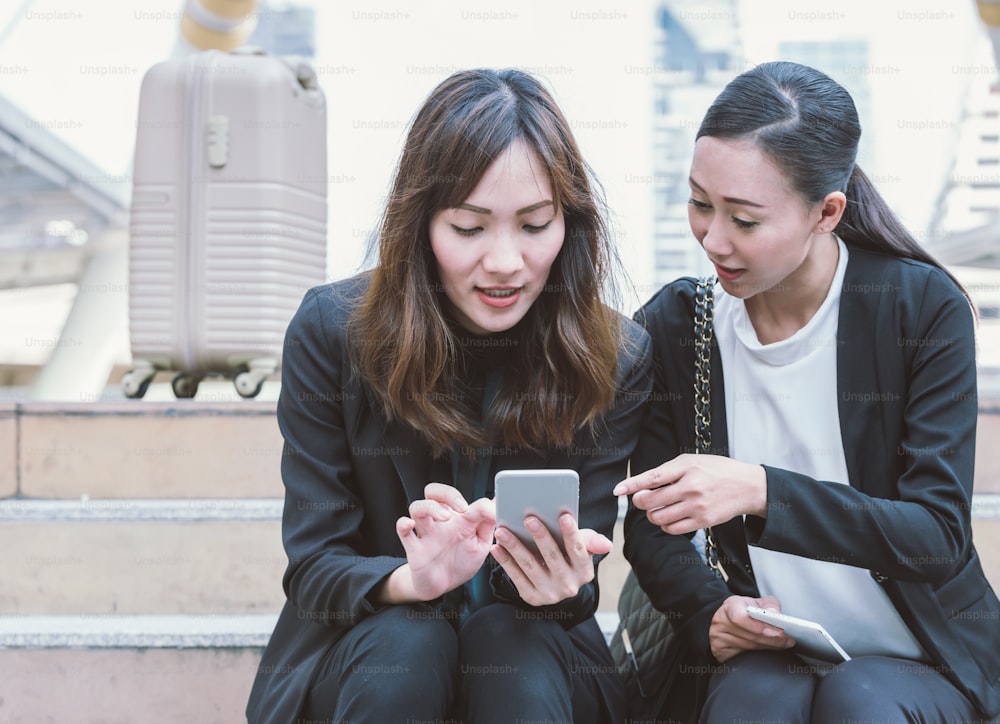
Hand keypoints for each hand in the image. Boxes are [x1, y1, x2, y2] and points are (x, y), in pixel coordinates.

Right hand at [387, 483, 495, 602]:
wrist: (441, 587)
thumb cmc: (461, 562)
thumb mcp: (481, 544)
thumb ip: (489, 525)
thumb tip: (501, 503)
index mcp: (459, 519)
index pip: (467, 500)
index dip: (483, 504)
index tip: (494, 514)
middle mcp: (440, 522)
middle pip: (434, 491)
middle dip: (448, 494)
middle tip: (461, 508)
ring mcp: (426, 533)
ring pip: (417, 506)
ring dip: (430, 507)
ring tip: (444, 517)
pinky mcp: (414, 548)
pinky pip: (402, 531)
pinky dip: (403, 524)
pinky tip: (409, 525)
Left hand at [491, 512, 611, 606]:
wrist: (556, 584)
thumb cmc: (568, 557)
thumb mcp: (582, 549)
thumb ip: (590, 541)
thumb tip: (607, 544)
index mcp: (584, 572)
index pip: (579, 550)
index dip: (571, 533)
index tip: (564, 515)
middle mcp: (569, 586)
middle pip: (553, 557)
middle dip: (541, 536)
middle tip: (529, 518)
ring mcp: (549, 594)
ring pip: (530, 565)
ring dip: (515, 546)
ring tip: (503, 530)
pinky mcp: (531, 598)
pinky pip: (515, 576)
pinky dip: (505, 561)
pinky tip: (496, 547)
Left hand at [613, 453, 766, 533]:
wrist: (746, 486)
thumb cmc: (715, 470)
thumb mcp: (691, 461)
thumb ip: (667, 472)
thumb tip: (641, 485)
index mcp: (686, 467)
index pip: (652, 478)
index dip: (632, 485)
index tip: (618, 490)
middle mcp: (691, 487)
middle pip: (650, 501)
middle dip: (640, 502)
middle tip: (642, 499)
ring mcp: (697, 506)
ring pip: (658, 517)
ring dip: (652, 514)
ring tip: (658, 507)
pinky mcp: (703, 521)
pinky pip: (672, 529)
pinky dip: (665, 525)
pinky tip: (670, 516)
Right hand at [709, 595, 794, 662]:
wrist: (730, 618)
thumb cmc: (745, 610)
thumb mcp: (757, 602)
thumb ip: (769, 604)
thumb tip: (775, 614)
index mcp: (729, 607)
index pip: (740, 618)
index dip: (758, 626)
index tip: (777, 631)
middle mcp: (720, 622)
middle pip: (749, 636)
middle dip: (773, 639)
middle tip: (789, 640)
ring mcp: (718, 638)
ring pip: (749, 648)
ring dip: (769, 647)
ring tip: (785, 644)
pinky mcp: (720, 652)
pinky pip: (743, 656)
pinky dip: (760, 654)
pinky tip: (770, 649)